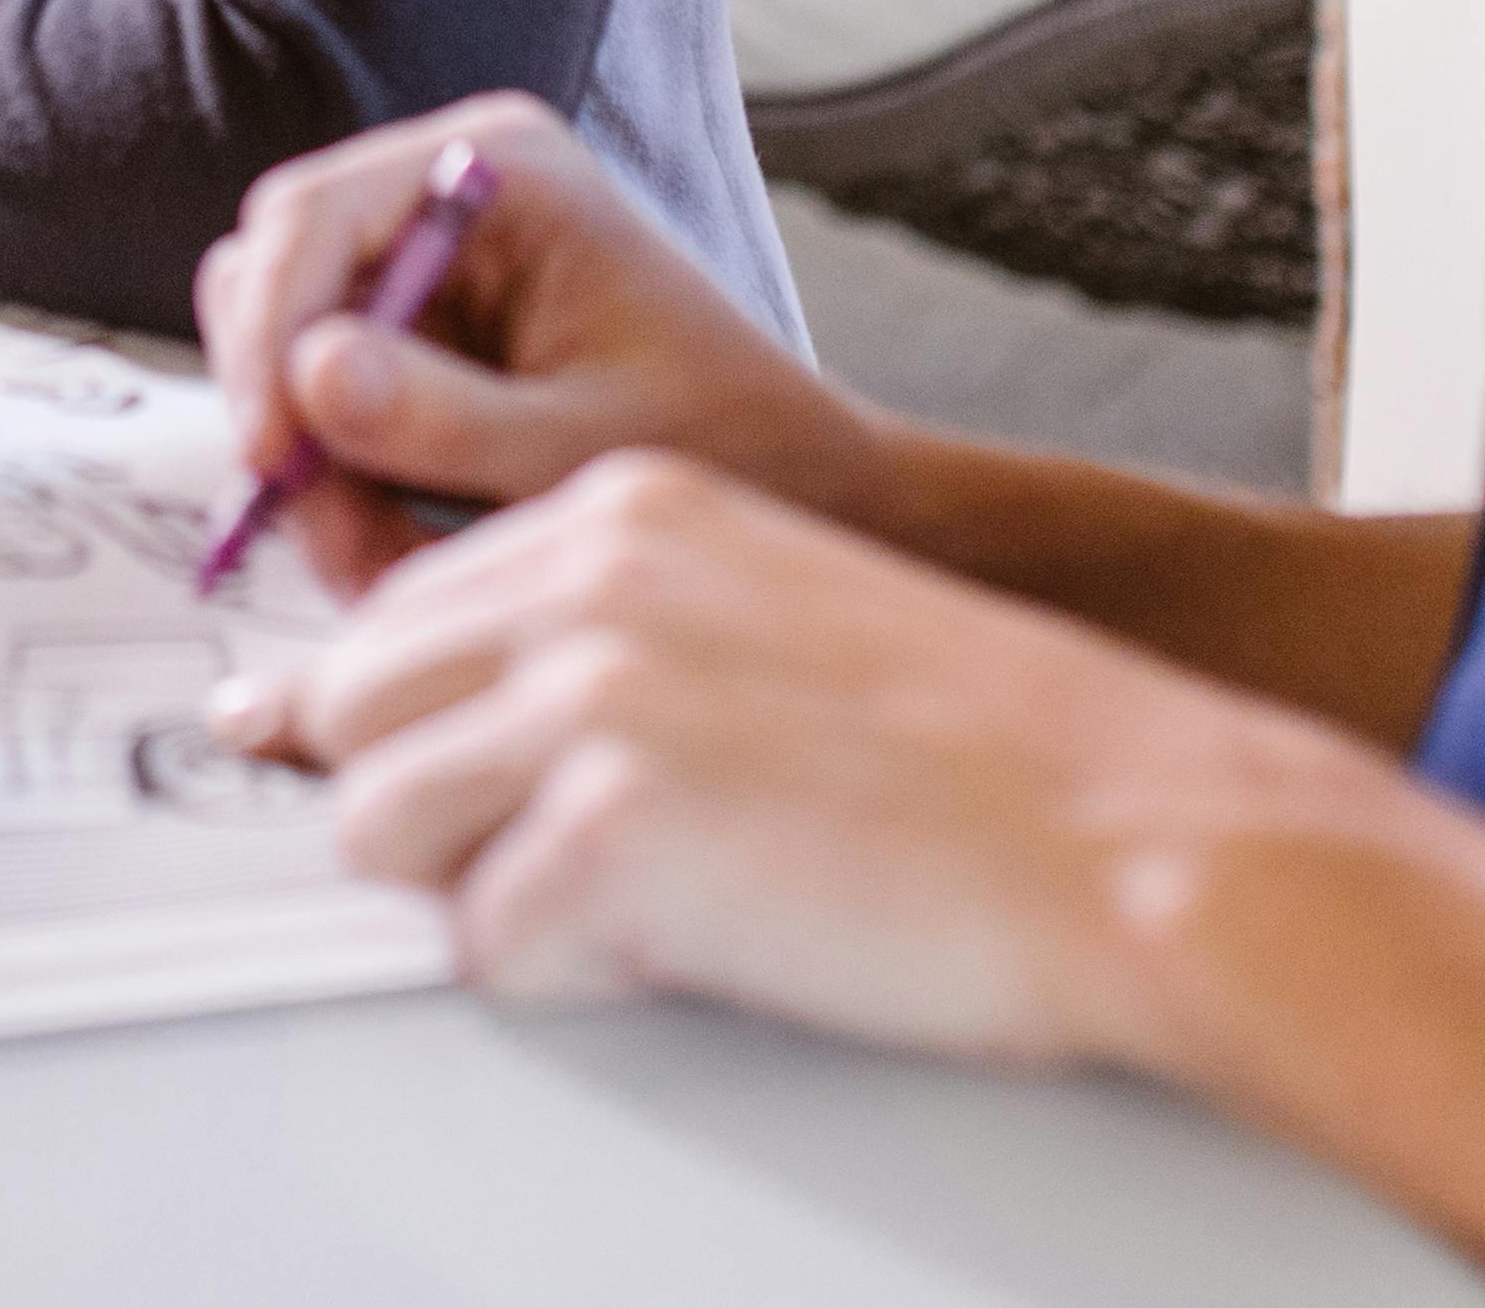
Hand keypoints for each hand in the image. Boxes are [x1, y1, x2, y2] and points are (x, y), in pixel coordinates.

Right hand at [192, 94, 881, 592]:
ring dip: (324, 480)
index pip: (314, 215)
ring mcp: (427, 271)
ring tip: (394, 575)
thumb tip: (306, 380)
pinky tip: (410, 557)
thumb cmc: (728, 442)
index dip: (269, 331)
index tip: (271, 458)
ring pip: (295, 367)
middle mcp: (444, 196)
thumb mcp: (583, 444)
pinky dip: (353, 494)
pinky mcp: (422, 346)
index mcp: (497, 167)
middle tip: (337, 549)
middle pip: (281, 286)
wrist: (806, 485)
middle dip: (294, 425)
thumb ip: (444, 418)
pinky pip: (332, 416)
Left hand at [214, 449, 1382, 1066]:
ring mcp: (588, 699)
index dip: (414, 723)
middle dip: (428, 806)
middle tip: (566, 859)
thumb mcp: (766, 608)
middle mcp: (586, 582)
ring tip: (650, 898)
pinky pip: (484, 948)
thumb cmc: (985, 750)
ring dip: (491, 892)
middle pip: (349, 714)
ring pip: (379, 832)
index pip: (396, 611)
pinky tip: (701, 942)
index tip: (454, 780)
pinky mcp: (608, 834)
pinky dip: (572, 975)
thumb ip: (599, 626)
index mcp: (624, 509)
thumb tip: (429, 704)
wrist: (1135, 833)